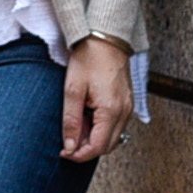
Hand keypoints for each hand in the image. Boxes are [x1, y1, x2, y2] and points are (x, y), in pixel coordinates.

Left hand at [61, 37, 132, 161]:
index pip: (98, 147)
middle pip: (107, 146)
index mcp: (111, 111)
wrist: (106, 38)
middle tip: (67, 140)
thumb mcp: (73, 90)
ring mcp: (128, 107)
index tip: (63, 152)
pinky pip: (116, 125)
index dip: (79, 155)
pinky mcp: (127, 102)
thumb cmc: (89, 59)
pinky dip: (102, 129)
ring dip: (94, 139)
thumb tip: (70, 147)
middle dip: (86, 149)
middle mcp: (124, 112)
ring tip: (76, 125)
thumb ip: (71, 121)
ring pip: (113, 137)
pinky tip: (88, 117)